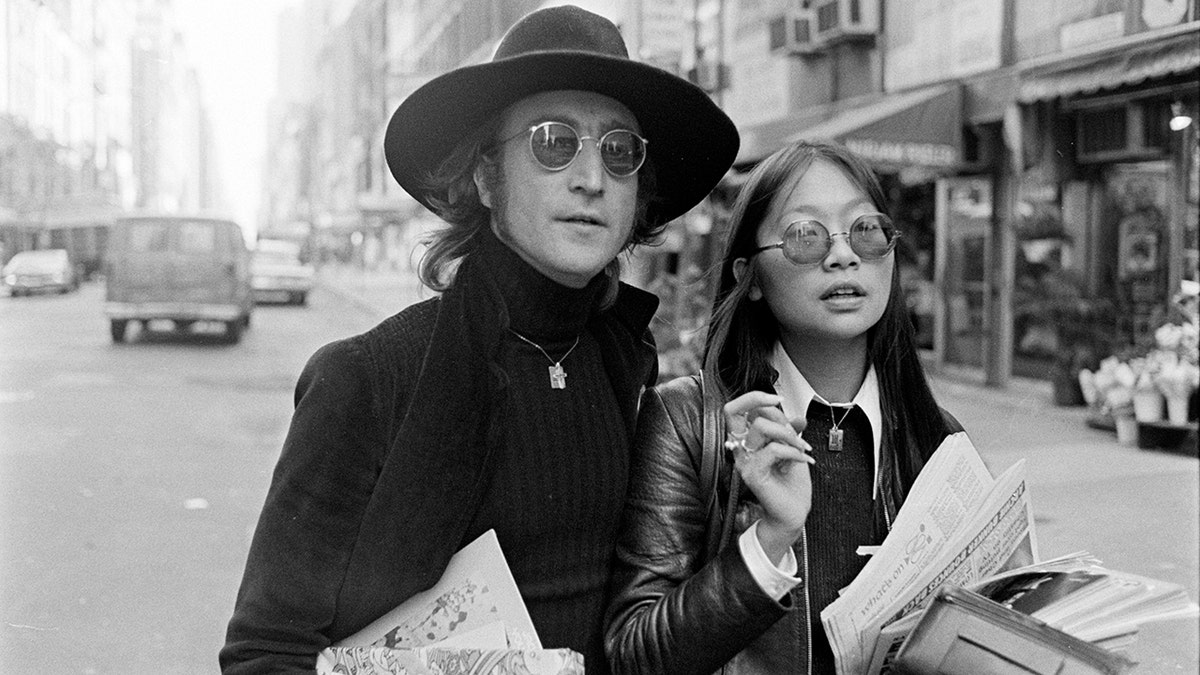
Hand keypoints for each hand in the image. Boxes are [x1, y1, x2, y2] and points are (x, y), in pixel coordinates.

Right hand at [723, 391, 812, 563]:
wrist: (794, 512)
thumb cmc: (791, 484)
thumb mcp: (793, 449)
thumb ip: (790, 430)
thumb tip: (796, 416)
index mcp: (746, 440)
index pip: (736, 409)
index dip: (754, 397)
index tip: (778, 399)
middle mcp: (739, 448)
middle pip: (733, 410)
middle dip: (762, 404)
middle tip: (787, 417)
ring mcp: (744, 461)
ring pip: (760, 427)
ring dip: (788, 434)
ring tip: (803, 448)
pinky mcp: (752, 474)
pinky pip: (773, 450)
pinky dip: (794, 452)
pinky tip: (804, 460)